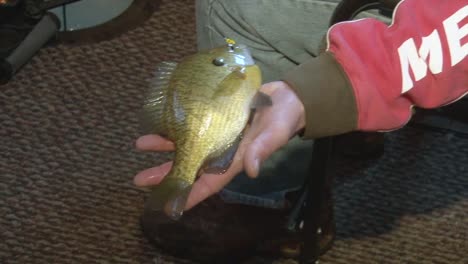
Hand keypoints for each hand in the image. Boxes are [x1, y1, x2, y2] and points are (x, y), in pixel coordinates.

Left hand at [134, 81, 305, 209]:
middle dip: (165, 173)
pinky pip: (192, 123)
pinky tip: (161, 121)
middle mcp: (220, 150)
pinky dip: (177, 123)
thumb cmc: (283, 119)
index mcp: (234, 160)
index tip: (166, 205)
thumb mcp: (275, 134)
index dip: (188, 195)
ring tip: (141, 144)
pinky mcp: (215, 117)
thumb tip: (250, 170)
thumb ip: (262, 150)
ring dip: (164, 146)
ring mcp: (216, 133)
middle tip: (140, 179)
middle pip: (189, 166)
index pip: (208, 183)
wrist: (288, 97)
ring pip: (186, 144)